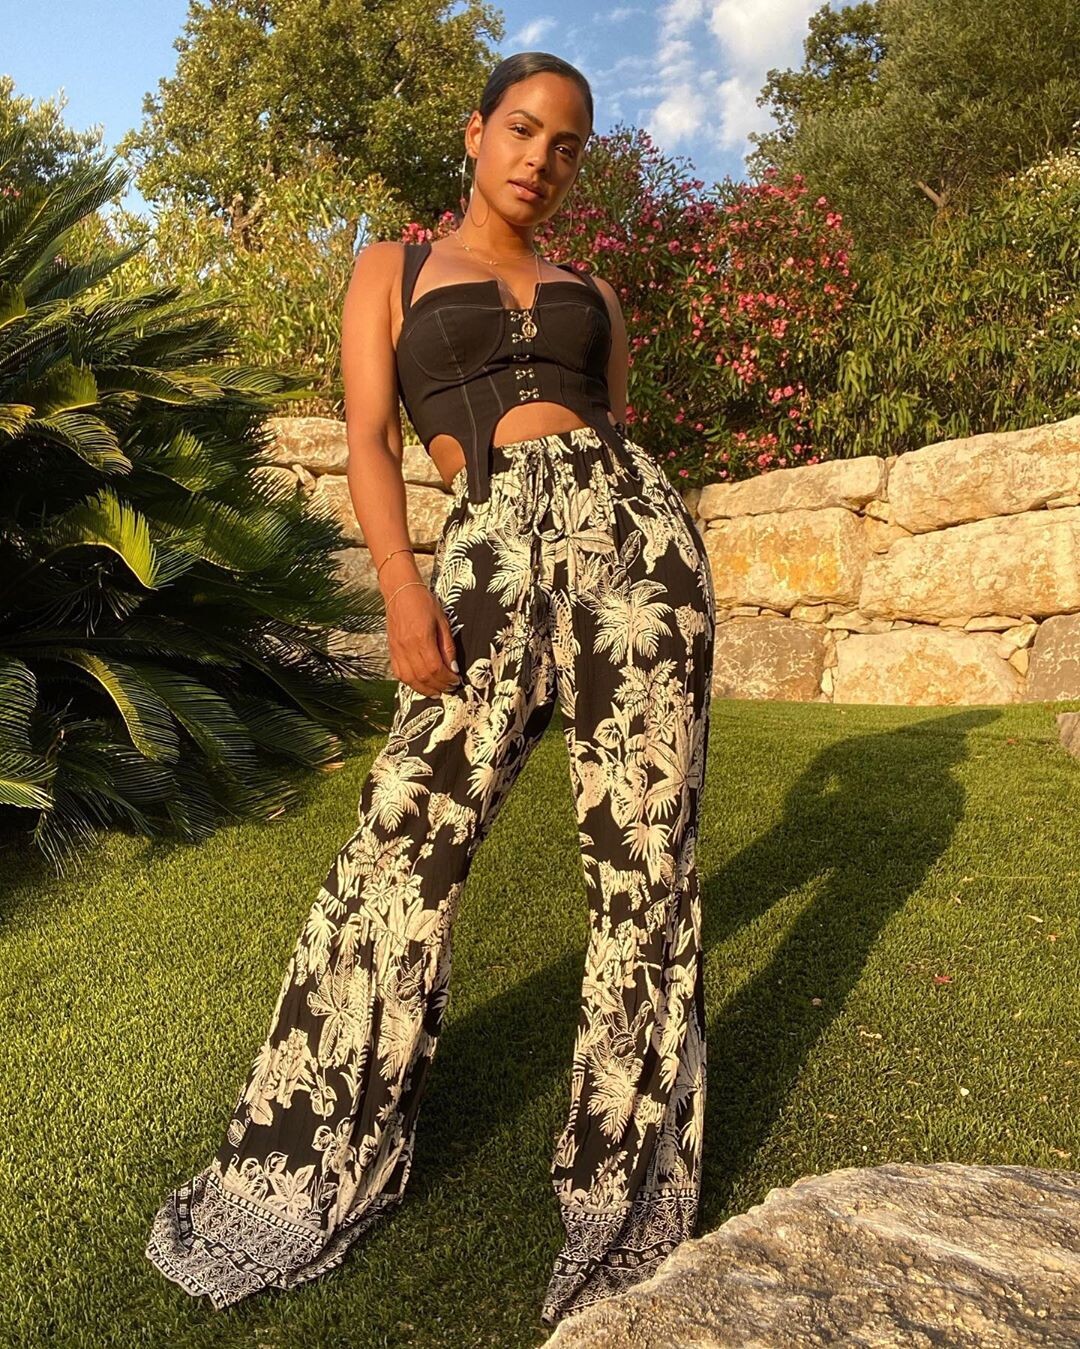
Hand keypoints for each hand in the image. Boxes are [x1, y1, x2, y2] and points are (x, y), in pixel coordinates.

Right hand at [385, 582, 462, 697]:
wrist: (400, 592)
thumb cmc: (423, 602)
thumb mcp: (442, 621)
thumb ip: (447, 646)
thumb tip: (453, 668)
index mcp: (421, 638)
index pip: (435, 668)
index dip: (447, 679)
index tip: (456, 681)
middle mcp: (407, 647)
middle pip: (423, 677)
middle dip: (438, 686)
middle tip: (449, 689)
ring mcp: (397, 650)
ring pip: (409, 679)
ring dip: (424, 689)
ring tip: (436, 692)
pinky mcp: (391, 651)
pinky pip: (399, 673)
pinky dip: (411, 682)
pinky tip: (420, 684)